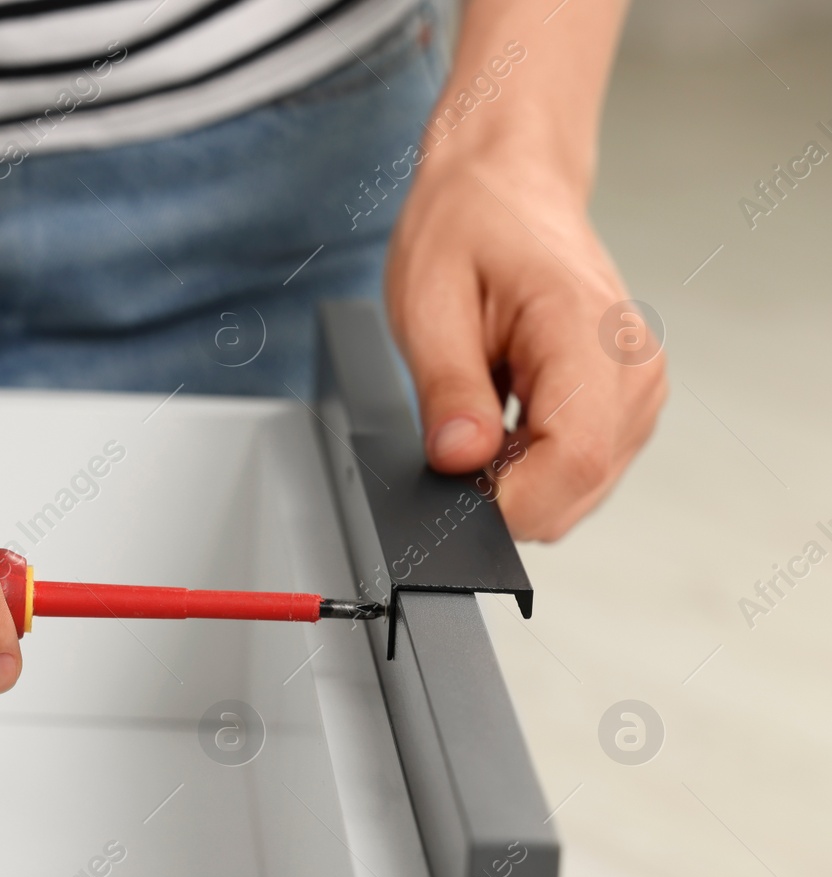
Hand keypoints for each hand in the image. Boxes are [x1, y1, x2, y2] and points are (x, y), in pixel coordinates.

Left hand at [385, 151, 666, 539]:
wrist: (505, 186)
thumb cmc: (466, 228)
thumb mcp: (428, 303)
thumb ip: (448, 390)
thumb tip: (460, 460)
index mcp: (589, 332)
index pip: (572, 461)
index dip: (507, 500)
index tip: (453, 486)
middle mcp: (633, 367)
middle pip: (577, 489)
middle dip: (505, 491)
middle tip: (455, 433)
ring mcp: (639, 389)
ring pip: (578, 491)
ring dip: (518, 475)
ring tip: (482, 406)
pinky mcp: (628, 404)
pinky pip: (580, 470)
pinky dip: (532, 463)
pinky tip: (504, 414)